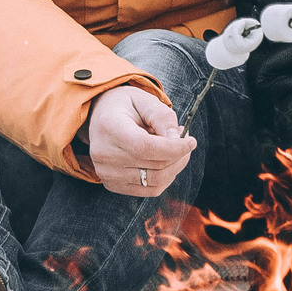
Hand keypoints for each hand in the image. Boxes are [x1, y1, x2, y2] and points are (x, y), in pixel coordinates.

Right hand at [85, 83, 194, 197]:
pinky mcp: (112, 185)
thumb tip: (178, 140)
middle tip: (186, 141)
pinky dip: (165, 178)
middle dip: (179, 156)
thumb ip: (163, 117)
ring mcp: (106, 173)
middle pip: (153, 166)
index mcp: (109, 128)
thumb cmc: (125, 105)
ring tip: (175, 149)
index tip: (191, 141)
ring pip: (155, 182)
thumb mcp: (145, 100)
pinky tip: (165, 161)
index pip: (144, 147)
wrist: (100, 116)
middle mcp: (103, 154)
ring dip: (174, 167)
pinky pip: (149, 190)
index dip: (173, 148)